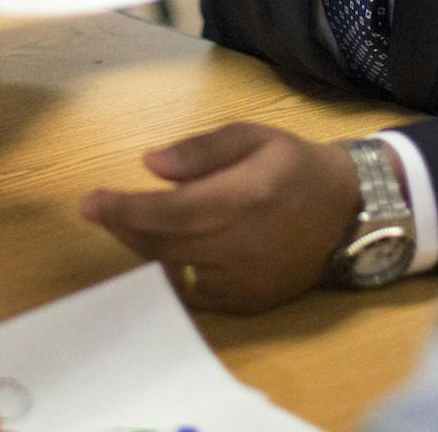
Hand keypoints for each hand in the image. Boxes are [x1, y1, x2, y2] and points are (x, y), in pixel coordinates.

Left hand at [79, 122, 360, 312]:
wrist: (348, 212)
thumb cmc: (294, 165)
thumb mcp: (254, 136)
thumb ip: (201, 150)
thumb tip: (149, 165)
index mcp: (243, 197)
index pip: (166, 210)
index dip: (123, 209)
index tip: (89, 201)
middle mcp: (241, 244)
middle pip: (162, 242)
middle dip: (123, 225)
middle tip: (99, 208)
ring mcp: (244, 280)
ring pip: (173, 268)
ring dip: (143, 246)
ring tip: (128, 222)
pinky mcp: (249, 301)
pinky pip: (194, 290)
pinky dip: (172, 269)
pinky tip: (164, 247)